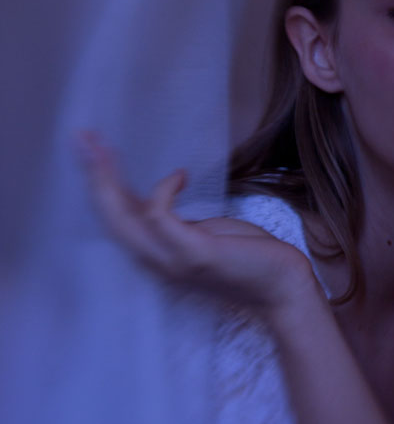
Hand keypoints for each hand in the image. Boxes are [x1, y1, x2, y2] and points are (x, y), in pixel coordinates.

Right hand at [77, 131, 315, 312]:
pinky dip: (163, 190)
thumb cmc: (246, 256)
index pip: (116, 219)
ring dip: (108, 180)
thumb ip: (176, 220)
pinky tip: (181, 175)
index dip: (100, 185)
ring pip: (124, 218)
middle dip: (94, 176)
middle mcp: (156, 260)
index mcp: (157, 253)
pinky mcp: (194, 253)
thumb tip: (154, 196)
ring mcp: (172, 260)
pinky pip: (160, 217)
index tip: (92, 151)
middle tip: (83, 138)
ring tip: (103, 147)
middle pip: (110, 217)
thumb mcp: (201, 232)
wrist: (281, 285)